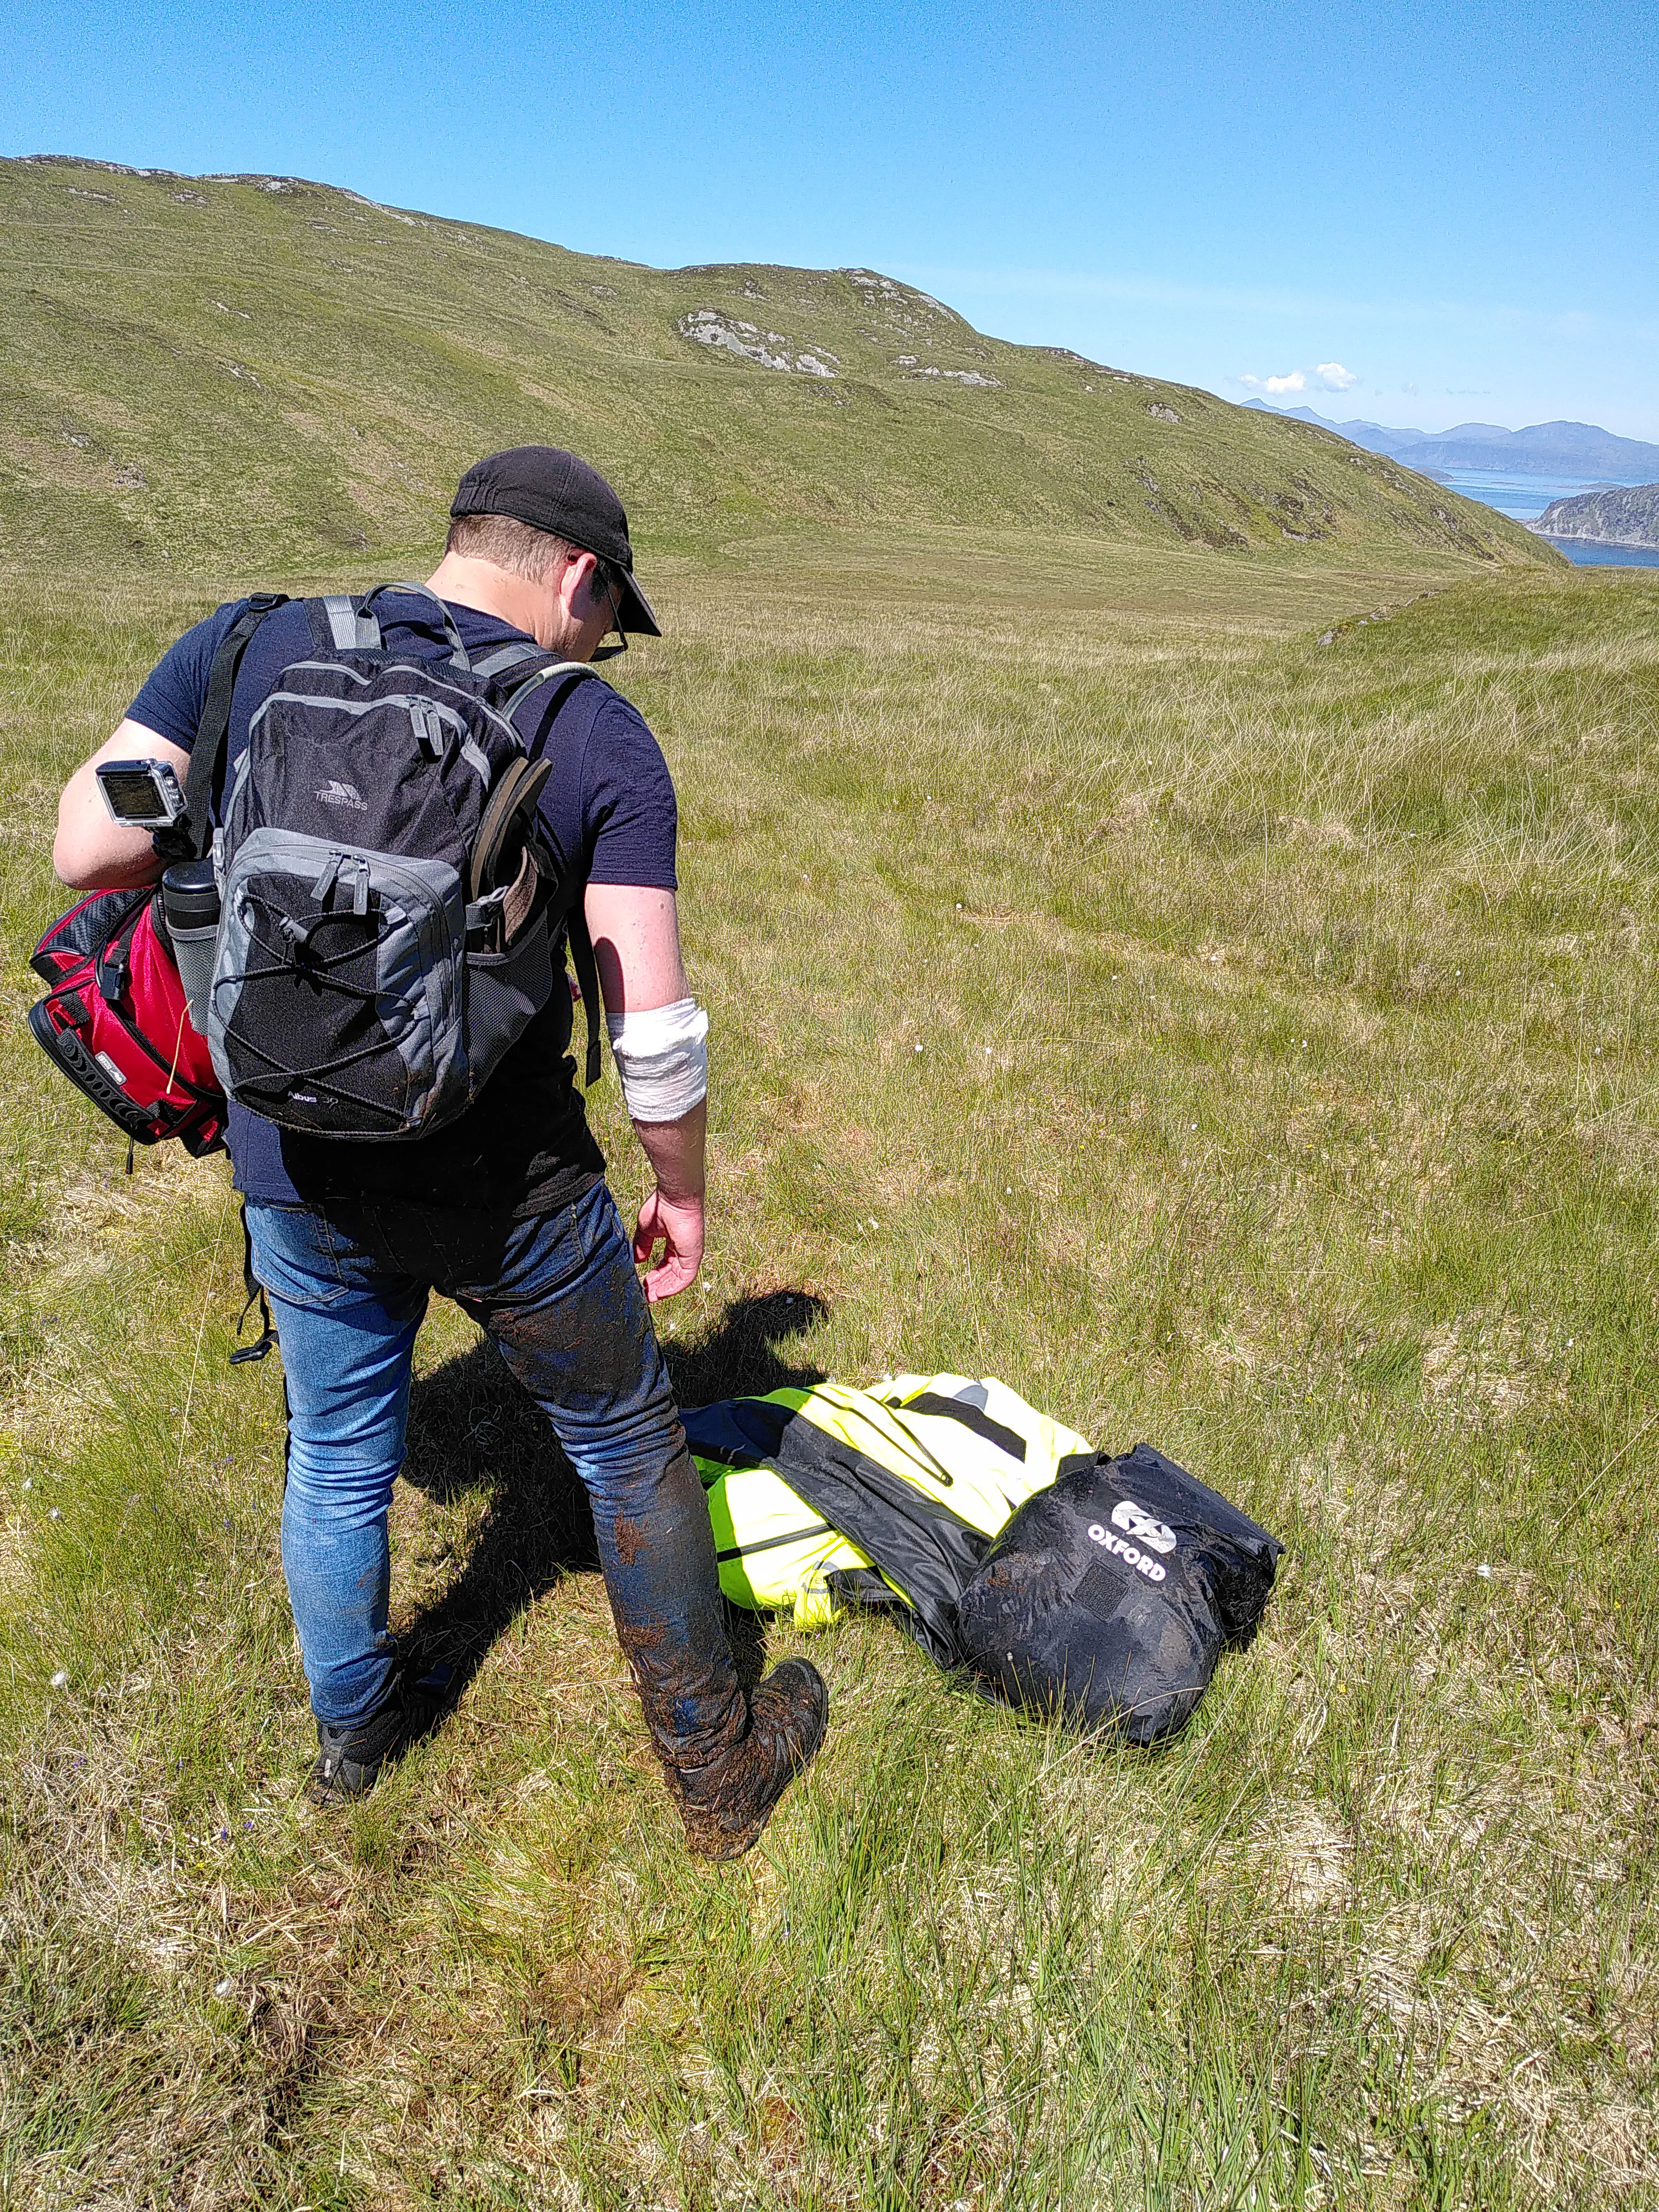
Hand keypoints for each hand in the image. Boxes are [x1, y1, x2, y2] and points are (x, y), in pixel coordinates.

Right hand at [633, 1185, 703, 1302]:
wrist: (673, 1196)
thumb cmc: (661, 1206)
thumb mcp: (646, 1230)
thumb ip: (642, 1245)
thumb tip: (638, 1260)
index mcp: (674, 1242)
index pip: (666, 1264)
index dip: (655, 1275)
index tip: (643, 1283)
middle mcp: (684, 1250)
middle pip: (672, 1274)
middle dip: (659, 1285)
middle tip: (646, 1294)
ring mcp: (690, 1253)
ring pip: (678, 1279)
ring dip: (664, 1289)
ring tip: (650, 1297)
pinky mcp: (693, 1256)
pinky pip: (685, 1278)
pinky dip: (673, 1287)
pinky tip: (660, 1293)